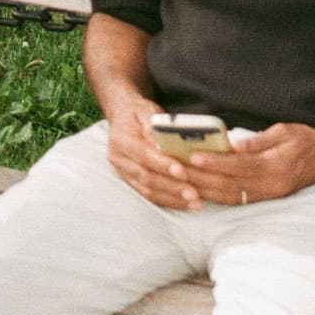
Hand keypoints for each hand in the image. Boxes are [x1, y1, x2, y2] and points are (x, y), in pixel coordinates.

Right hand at [102, 92, 209, 209]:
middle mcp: (119, 159)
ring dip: (173, 198)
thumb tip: (162, 141)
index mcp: (121, 140)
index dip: (163, 165)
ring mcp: (124, 173)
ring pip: (148, 191)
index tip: (182, 171)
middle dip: (172, 187)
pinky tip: (186, 204)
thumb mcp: (146, 110)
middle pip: (146, 177)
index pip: (143, 156)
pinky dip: (169, 201)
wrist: (122, 117)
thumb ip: (153, 124)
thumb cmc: (138, 112)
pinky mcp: (131, 182)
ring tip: (195, 203)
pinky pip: (150, 195)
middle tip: (194, 194)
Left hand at [178, 123, 314, 207]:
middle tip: (178, 170)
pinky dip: (217, 197)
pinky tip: (201, 190)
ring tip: (183, 181)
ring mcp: (270, 195)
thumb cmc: (306, 140)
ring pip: (232, 197)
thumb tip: (232, 144)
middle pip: (230, 185)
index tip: (194, 155)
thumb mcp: (285, 131)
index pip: (239, 165)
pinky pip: (238, 201)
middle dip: (202, 178)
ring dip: (206, 190)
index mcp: (277, 165)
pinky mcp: (268, 199)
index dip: (215, 162)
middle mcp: (273, 185)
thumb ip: (259, 140)